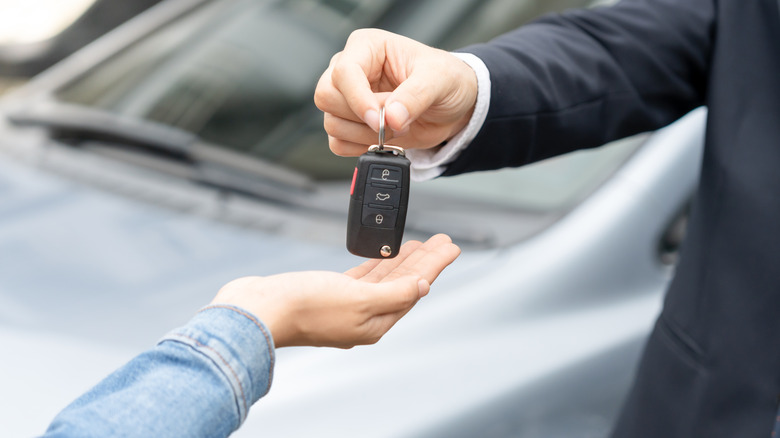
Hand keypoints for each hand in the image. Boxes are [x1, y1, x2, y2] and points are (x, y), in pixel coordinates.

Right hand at [211, 234, 460, 348]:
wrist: (258, 309)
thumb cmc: (306, 305)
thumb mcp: (359, 299)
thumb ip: (394, 293)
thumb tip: (423, 287)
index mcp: (375, 324)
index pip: (413, 290)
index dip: (434, 267)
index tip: (451, 247)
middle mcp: (364, 317)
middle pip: (403, 283)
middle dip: (425, 261)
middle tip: (443, 241)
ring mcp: (346, 306)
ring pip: (384, 279)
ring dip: (404, 260)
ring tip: (422, 243)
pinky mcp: (328, 293)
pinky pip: (363, 277)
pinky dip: (377, 264)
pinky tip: (386, 255)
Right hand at [314, 29, 477, 155]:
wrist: (453, 106)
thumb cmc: (446, 80)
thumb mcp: (440, 80)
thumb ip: (415, 96)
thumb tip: (390, 117)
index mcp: (367, 47)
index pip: (343, 72)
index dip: (359, 100)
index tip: (381, 119)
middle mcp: (352, 71)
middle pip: (326, 97)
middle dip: (362, 117)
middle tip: (395, 120)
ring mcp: (348, 99)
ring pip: (331, 123)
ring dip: (366, 134)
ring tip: (397, 127)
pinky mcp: (351, 124)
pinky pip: (338, 143)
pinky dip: (361, 147)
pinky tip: (385, 139)